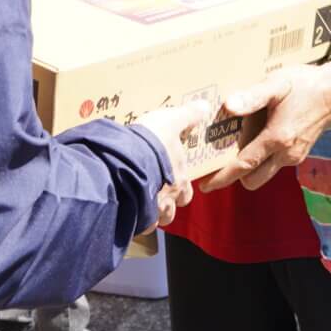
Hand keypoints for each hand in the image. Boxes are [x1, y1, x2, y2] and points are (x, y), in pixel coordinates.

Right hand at [132, 96, 222, 227]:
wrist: (126, 159)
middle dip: (166, 207)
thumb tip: (205, 106)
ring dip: (150, 215)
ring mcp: (151, 209)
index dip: (181, 191)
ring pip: (155, 221)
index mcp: (179, 179)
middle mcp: (169, 198)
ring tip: (139, 206)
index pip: (186, 193)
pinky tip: (125, 212)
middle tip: (156, 197)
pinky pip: (135, 224)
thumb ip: (187, 116)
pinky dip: (132, 220)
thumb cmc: (151, 142)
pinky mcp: (133, 216)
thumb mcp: (170, 121)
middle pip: (172, 211)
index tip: (175, 186)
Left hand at [204, 61, 330, 192]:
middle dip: (233, 176)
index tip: (204, 185)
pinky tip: (254, 138)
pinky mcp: (298, 153)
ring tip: (232, 148)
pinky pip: (273, 164)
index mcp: (278, 138)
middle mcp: (286, 154)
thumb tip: (228, 106)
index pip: (244, 166)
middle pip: (252, 179)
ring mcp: (294, 156)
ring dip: (248, 167)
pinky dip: (261, 159)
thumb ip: (252, 96)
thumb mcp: (276, 84)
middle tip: (215, 164)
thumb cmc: (305, 84)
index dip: (222, 177)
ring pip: (263, 173)